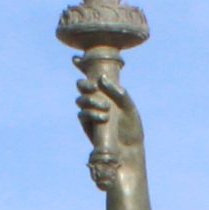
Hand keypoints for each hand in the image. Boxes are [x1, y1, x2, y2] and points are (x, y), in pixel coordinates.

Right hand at [77, 70, 143, 191]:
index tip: (76, 58)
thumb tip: (103, 79)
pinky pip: (82, 115)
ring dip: (90, 100)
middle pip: (82, 86)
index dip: (82, 65)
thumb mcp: (129, 107)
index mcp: (107, 92)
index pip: (93, 76)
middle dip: (84, 84)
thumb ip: (117, 92)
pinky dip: (90, 113)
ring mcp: (91, 113)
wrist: (129, 151)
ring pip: (80, 100)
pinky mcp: (87, 126)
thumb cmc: (131, 128)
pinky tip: (102, 117)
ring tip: (105, 108)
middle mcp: (96, 100)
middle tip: (93, 86)